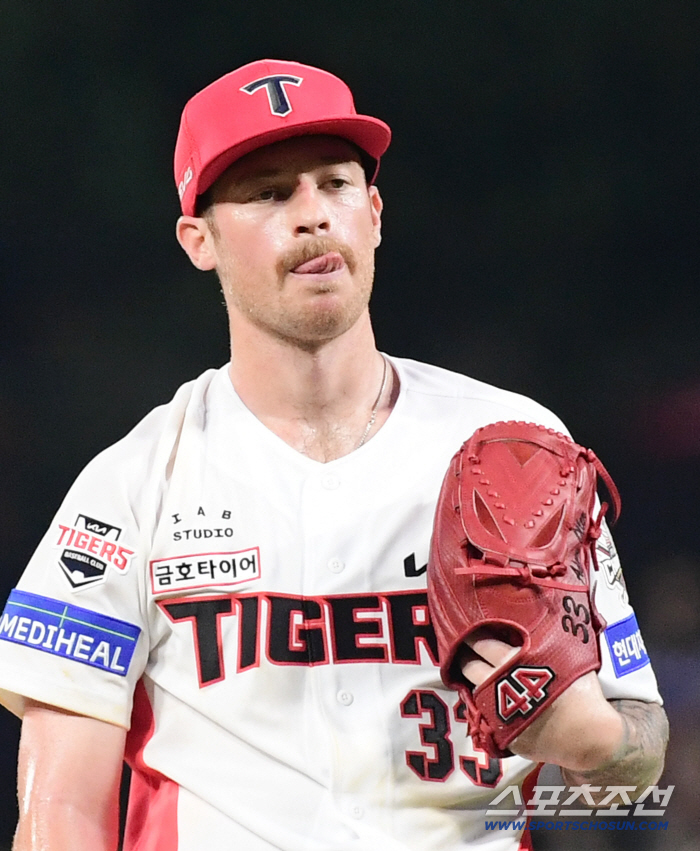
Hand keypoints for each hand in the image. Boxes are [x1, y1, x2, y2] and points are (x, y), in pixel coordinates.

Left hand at [461, 631, 623, 771]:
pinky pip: (483, 714)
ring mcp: (498, 712)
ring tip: (466, 667)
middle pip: (470, 666)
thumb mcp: (565, 655)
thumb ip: (544, 637)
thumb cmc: (580, 691)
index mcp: (513, 663)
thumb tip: (531, 616)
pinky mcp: (501, 733)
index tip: (464, 626)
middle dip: (463, 654)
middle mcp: (500, 686)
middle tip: (460, 646)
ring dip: (468, 678)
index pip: (482, 643)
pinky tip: (483, 695)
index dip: (471, 634)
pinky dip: (481, 703)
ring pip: (472, 690)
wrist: (590, 736)